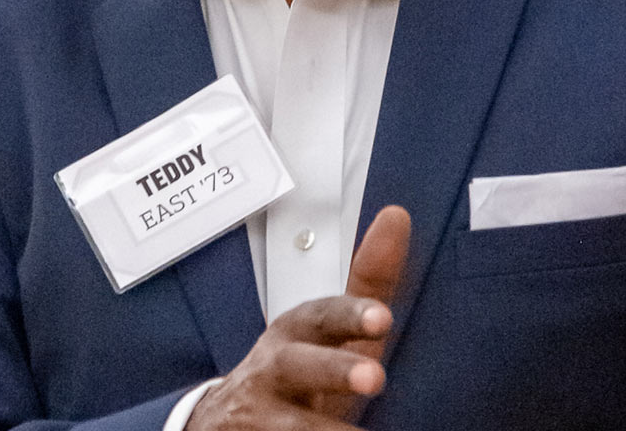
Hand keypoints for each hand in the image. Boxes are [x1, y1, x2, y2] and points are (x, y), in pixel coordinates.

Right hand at [188, 206, 410, 429]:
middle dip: (335, 370)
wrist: (227, 421)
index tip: (383, 318)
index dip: (351, 315)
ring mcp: (257, 414)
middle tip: (375, 378)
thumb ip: (367, 281)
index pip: (323, 316)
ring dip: (323, 428)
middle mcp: (273, 369)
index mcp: (295, 331)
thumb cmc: (298, 368)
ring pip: (290, 422)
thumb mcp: (330, 329)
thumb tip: (397, 215)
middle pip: (300, 366)